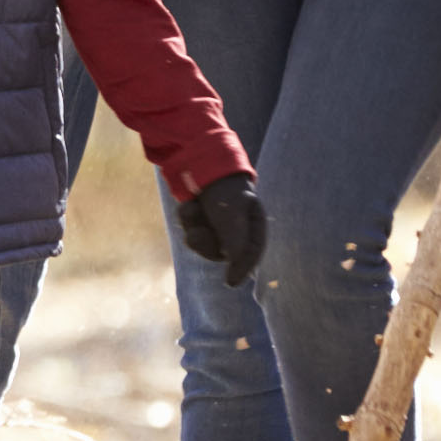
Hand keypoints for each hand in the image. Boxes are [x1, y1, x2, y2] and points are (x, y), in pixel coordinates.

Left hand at [176, 174, 267, 290]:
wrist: (200, 159)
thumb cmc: (224, 187)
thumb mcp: (233, 212)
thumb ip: (235, 239)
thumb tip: (235, 269)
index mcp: (253, 224)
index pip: (251, 254)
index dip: (243, 268)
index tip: (231, 282)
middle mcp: (235, 227)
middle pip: (220, 253)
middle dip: (206, 244)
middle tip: (198, 233)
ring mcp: (216, 223)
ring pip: (201, 242)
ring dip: (194, 228)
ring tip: (193, 207)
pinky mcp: (199, 218)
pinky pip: (190, 230)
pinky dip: (188, 218)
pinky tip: (189, 203)